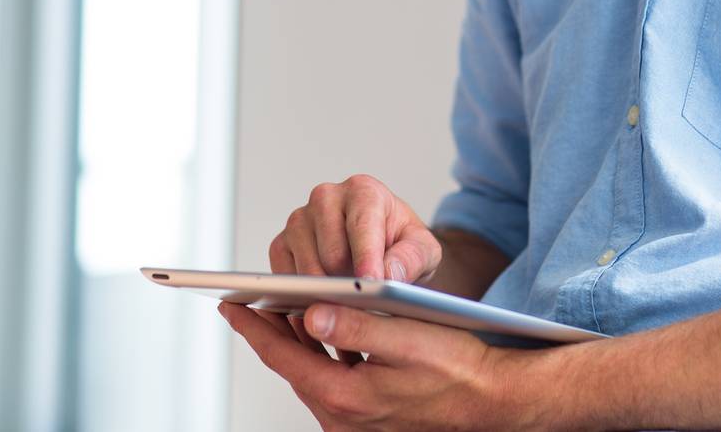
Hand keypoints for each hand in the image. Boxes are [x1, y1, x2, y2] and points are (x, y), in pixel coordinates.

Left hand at [219, 298, 533, 430]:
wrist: (491, 398)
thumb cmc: (456, 367)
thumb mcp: (406, 339)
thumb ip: (357, 326)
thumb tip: (310, 314)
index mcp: (346, 397)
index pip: (284, 357)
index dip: (255, 328)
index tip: (230, 304)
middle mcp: (343, 416)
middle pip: (291, 366)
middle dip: (269, 332)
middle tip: (246, 301)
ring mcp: (353, 420)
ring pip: (308, 372)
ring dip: (293, 341)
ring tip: (275, 309)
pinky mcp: (365, 417)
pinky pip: (328, 379)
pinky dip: (317, 353)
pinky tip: (317, 330)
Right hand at [269, 174, 442, 363]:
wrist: (384, 247)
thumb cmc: (402, 246)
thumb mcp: (424, 252)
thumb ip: (411, 259)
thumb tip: (388, 275)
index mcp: (363, 192)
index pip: (361, 225)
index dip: (365, 258)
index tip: (370, 285)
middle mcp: (326, 198)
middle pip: (329, 253)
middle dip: (347, 287)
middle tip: (363, 314)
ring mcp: (299, 220)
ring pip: (305, 271)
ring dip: (325, 300)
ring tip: (348, 323)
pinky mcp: (282, 245)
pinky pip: (284, 280)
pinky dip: (303, 303)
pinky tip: (326, 316)